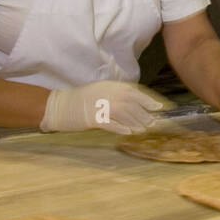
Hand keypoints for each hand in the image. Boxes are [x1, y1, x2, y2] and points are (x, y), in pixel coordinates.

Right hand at [41, 81, 164, 134]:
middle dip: (144, 114)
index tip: (158, 107)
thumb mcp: (101, 91)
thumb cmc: (82, 99)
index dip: (147, 100)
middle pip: (132, 105)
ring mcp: (100, 106)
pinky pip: (111, 124)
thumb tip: (135, 103)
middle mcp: (108, 94)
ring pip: (125, 115)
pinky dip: (122, 128)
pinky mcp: (93, 119)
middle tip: (152, 122)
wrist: (61, 105)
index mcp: (110, 86)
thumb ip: (117, 95)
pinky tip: (129, 132)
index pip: (134, 92)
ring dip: (136, 122)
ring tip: (143, 129)